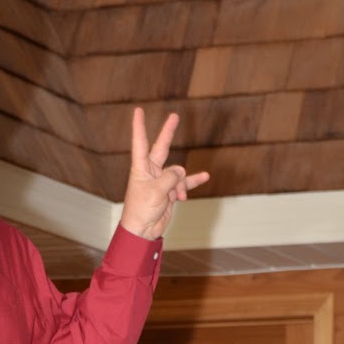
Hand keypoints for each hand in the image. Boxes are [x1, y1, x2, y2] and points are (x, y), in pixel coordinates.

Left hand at [119, 109, 208, 240]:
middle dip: (168, 132)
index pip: (140, 142)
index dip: (140, 126)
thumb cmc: (142, 211)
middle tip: (174, 116)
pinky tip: (205, 177)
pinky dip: (193, 182)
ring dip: (181, 185)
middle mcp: (151, 171)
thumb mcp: (156, 191)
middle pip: (162, 147)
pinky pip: (184, 183)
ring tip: (178, 197)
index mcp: (141, 168)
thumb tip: (180, 172)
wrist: (143, 232)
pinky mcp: (170, 191)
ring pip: (178, 173)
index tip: (138, 111)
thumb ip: (170, 178)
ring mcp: (161, 180)